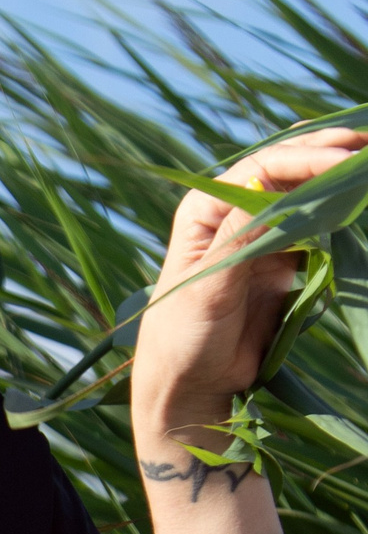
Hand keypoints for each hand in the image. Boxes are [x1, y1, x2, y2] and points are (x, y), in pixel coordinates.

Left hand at [133, 126, 366, 432]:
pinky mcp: (282, 259)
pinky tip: (359, 201)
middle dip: (327, 152)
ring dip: (337, 177)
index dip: (307, 158)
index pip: (262, 167)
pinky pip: (316, 226)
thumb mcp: (208, 288)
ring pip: (305, 193)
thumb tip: (270, 190)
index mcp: (204, 210)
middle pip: (286, 170)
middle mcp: (231, 213)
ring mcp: (260, 234)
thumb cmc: (183, 337)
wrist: (191, 381)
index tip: (347, 160)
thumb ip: (240, 240)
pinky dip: (339, 211)